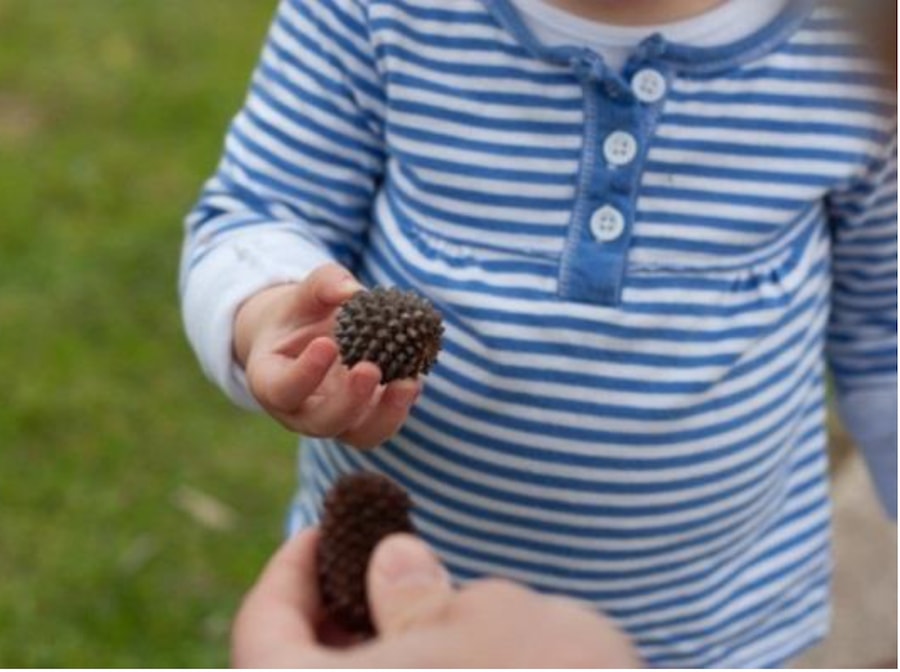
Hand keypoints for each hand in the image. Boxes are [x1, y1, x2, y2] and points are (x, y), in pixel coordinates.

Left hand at [231, 531, 642, 667]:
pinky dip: (409, 667)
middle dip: (332, 612)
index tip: (321, 530)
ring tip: (415, 595)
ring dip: (376, 645)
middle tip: (367, 560)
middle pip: (304, 668)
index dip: (286, 572)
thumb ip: (421, 591)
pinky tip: (449, 644)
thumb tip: (391, 563)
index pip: (263, 635)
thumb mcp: (488, 620)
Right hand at [233, 264, 420, 448]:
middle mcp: (300, 411)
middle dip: (349, 401)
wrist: (309, 336)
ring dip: (386, 414)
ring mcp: (335, 421)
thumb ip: (321, 285)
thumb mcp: (302, 295)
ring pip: (359, 435)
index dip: (304, 373)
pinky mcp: (364, 420)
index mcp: (270, 382)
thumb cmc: (301, 315)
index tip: (326, 344)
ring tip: (408, 383)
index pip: (282, 389)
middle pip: (322, 423)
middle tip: (370, 369)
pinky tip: (414, 380)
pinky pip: (382, 424)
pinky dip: (400, 407)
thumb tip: (352, 290)